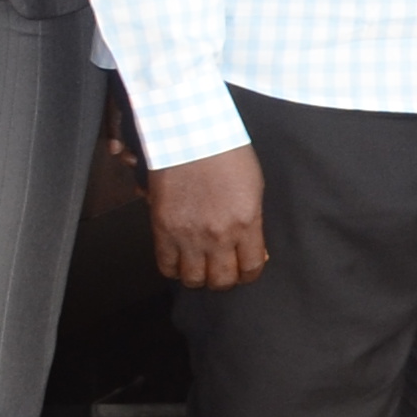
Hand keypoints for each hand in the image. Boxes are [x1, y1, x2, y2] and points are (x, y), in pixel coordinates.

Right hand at [148, 146, 270, 289]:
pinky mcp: (163, 229)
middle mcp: (219, 234)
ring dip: (198, 278)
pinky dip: (174, 269)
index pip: (251, 268)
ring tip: (200, 268)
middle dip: (225, 280)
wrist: (190, 136)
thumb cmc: (226, 154)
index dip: (249, 274)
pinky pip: (166, 266)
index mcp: (247, 222)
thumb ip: (252, 221)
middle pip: (222, 280)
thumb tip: (252, 247)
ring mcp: (189, 234)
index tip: (246, 270)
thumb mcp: (253, 187)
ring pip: (193, 279)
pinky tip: (180, 261)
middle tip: (222, 271)